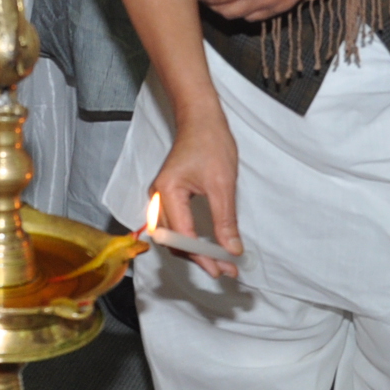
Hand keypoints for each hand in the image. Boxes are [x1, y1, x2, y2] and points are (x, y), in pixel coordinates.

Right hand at [149, 113, 242, 278]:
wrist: (201, 120)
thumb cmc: (210, 144)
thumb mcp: (222, 184)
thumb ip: (225, 220)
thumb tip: (232, 250)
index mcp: (167, 192)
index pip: (182, 235)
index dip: (200, 256)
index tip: (220, 269)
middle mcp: (157, 197)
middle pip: (172, 240)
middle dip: (197, 257)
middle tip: (225, 269)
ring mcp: (160, 197)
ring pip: (172, 236)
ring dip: (193, 251)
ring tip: (219, 261)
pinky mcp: (168, 197)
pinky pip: (175, 226)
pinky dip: (189, 240)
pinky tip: (206, 246)